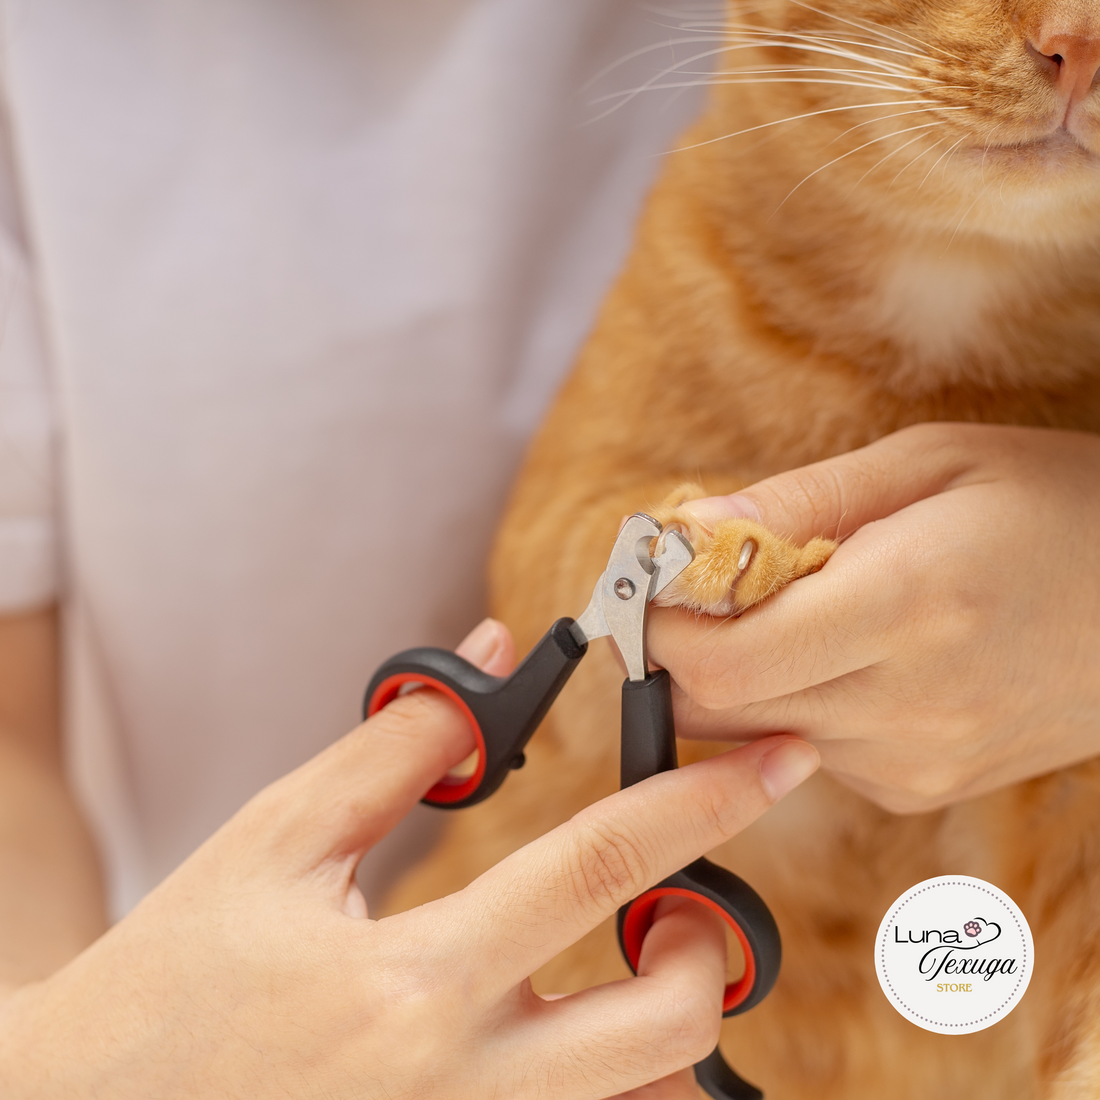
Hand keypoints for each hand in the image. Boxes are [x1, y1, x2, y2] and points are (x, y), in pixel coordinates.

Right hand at [0, 618, 817, 1098]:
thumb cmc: (171, 981)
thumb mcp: (273, 843)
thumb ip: (394, 747)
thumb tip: (490, 656)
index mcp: (412, 980)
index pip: (599, 866)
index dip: (704, 798)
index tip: (777, 758)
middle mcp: (459, 1087)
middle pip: (668, 1021)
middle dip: (711, 943)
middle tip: (676, 901)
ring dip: (671, 1027)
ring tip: (628, 967)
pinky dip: (618, 1091)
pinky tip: (576, 1040)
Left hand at [648, 423, 1099, 812]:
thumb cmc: (1055, 508)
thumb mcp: (929, 463)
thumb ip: (795, 503)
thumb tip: (688, 531)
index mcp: (906, 605)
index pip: (721, 662)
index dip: (663, 626)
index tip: (658, 578)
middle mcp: (907, 704)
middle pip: (718, 710)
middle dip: (681, 651)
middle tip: (698, 588)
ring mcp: (915, 760)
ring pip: (751, 737)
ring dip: (738, 675)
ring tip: (790, 608)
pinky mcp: (921, 787)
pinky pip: (807, 752)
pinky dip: (792, 702)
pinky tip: (846, 652)